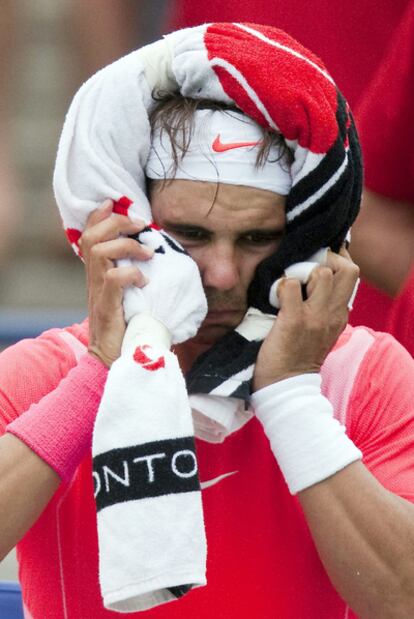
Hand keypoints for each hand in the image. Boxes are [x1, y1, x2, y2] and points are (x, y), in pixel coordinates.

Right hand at [80, 200, 152, 366]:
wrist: (111, 360)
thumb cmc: (125, 328)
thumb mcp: (128, 296)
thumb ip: (132, 276)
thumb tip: (157, 259)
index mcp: (97, 274)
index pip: (90, 236)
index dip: (99, 216)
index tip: (115, 203)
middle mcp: (94, 279)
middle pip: (93, 237)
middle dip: (117, 223)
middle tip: (141, 224)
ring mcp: (99, 292)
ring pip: (101, 251)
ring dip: (127, 245)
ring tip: (148, 253)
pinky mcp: (108, 307)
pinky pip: (115, 278)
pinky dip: (132, 274)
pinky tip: (145, 282)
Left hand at [253, 248, 358, 390]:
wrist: (286, 388)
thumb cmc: (298, 358)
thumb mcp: (322, 332)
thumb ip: (324, 309)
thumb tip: (314, 282)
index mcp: (340, 315)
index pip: (351, 274)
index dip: (336, 261)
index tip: (318, 262)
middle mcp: (333, 314)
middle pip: (348, 268)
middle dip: (326, 260)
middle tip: (305, 270)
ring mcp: (315, 317)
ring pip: (322, 272)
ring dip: (303, 272)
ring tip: (291, 285)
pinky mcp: (293, 321)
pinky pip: (291, 285)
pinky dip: (281, 285)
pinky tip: (275, 297)